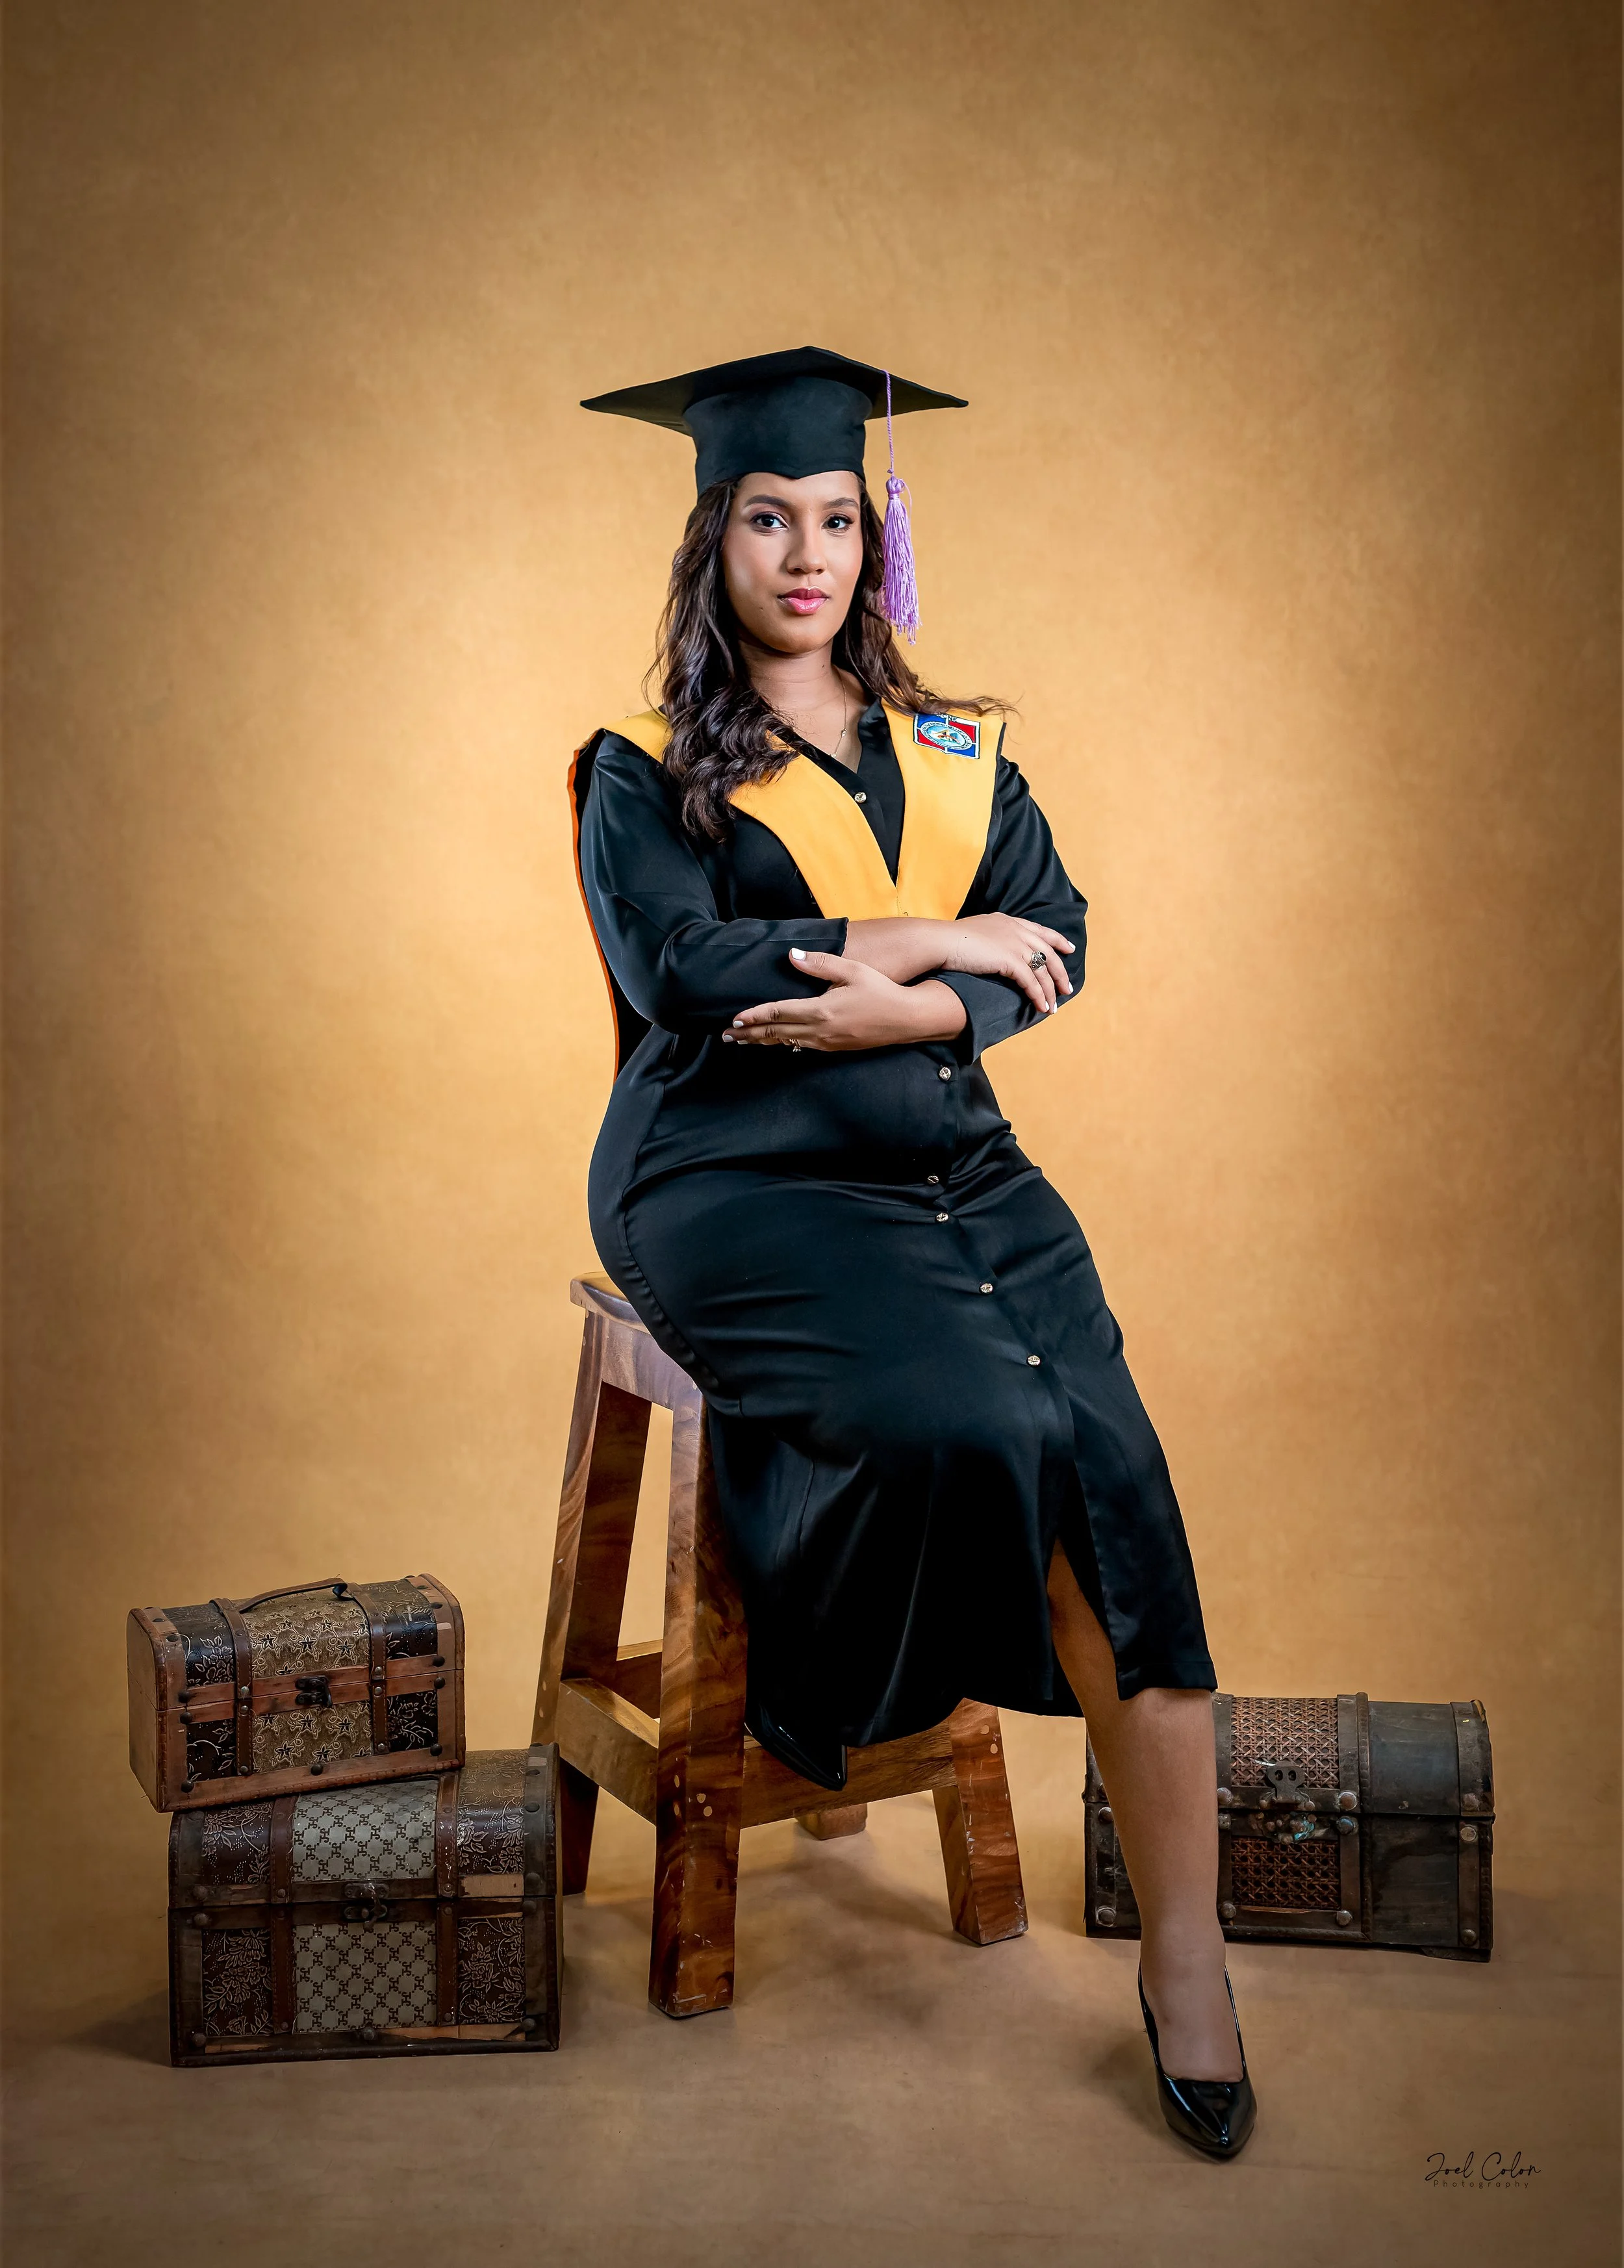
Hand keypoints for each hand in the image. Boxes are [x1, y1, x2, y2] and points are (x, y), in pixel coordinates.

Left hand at [722, 951, 967, 1052]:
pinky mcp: (835, 1047)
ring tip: (744, 1042)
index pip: (779, 1013)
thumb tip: (792, 955)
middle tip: (727, 1036)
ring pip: (787, 1043)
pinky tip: (778, 1043)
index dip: (755, 1016)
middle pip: (777, 1033)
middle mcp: (821, 1031)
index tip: (735, 1019)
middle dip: (750, 1035)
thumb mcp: (852, 971)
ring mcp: (828, 1042)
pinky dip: (785, 1044)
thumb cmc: (881, 990)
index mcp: (821, 1010)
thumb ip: (820, 964)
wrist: (907, 1019)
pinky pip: (803, 1047)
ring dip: (764, 1042)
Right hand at [939, 913, 1074, 1013]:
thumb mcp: (974, 932)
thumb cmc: (948, 940)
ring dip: (1050, 991)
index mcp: (1008, 921)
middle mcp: (1016, 930)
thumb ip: (988, 937)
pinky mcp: (1009, 960)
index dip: (1057, 940)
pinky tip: (1042, 1008)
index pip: (1040, 930)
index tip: (1069, 948)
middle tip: (1068, 989)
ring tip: (1053, 1008)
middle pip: (1048, 952)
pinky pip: (1031, 982)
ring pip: (1043, 970)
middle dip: (1060, 973)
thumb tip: (988, 947)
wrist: (939, 941)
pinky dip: (1038, 996)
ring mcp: (1014, 944)